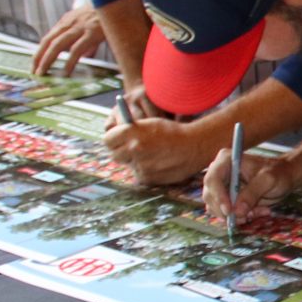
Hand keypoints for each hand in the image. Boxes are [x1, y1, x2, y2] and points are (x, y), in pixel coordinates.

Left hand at [33, 6, 107, 76]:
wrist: (117, 0)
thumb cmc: (106, 14)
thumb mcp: (90, 25)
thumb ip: (85, 41)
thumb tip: (84, 56)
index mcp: (68, 21)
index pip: (48, 37)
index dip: (40, 51)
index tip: (35, 63)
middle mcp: (69, 23)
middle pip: (48, 41)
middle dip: (38, 57)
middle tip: (34, 71)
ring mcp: (79, 28)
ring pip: (57, 45)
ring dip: (47, 59)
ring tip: (43, 72)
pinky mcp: (91, 33)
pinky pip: (76, 49)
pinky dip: (69, 61)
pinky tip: (66, 72)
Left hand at [105, 112, 223, 186]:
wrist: (194, 146)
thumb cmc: (172, 132)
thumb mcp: (149, 123)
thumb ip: (130, 130)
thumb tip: (115, 138)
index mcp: (131, 132)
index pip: (107, 140)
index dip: (113, 140)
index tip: (118, 140)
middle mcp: (133, 148)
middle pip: (115, 155)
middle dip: (122, 152)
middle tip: (133, 149)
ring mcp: (139, 164)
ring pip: (129, 165)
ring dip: (136, 162)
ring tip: (153, 155)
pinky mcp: (147, 178)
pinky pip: (140, 175)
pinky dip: (146, 170)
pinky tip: (159, 163)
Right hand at [204, 146, 296, 224]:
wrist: (284, 178)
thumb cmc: (278, 173)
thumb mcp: (268, 180)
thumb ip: (253, 193)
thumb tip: (237, 211)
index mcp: (227, 160)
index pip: (213, 179)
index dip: (218, 196)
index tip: (229, 211)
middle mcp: (220, 173)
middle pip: (210, 196)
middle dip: (226, 211)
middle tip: (245, 217)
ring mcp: (222, 187)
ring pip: (216, 208)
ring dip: (235, 216)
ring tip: (256, 212)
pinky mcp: (227, 199)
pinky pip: (225, 214)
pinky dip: (240, 217)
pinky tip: (256, 212)